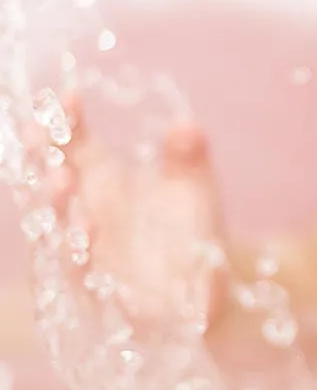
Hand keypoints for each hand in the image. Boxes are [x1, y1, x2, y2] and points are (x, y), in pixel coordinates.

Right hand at [46, 93, 227, 328]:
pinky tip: (87, 230)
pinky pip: (81, 269)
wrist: (203, 293)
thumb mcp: (195, 189)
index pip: (74, 143)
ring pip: (58, 223)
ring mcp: (89, 249)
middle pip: (53, 179)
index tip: (67, 95)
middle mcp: (87, 211)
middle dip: (42, 159)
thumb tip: (187, 125)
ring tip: (63, 180)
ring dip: (58, 203)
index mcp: (105, 180)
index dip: (65, 120)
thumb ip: (189, 157)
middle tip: (40, 135)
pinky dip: (80, 249)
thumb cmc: (191, 234)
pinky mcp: (100, 288)